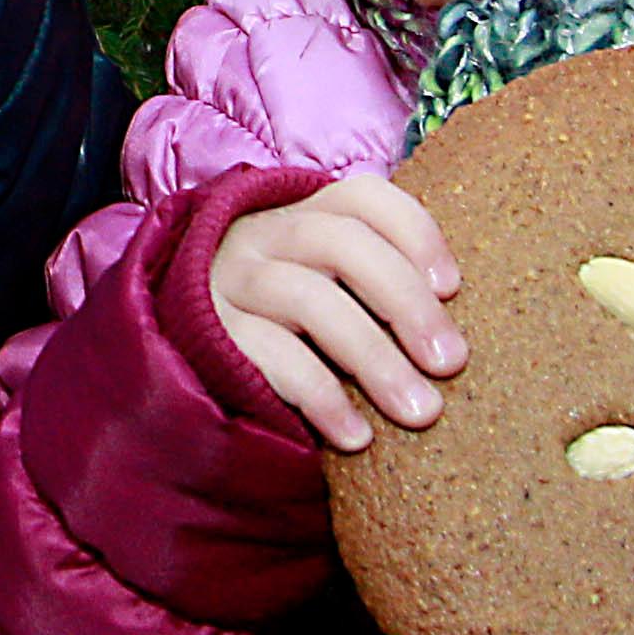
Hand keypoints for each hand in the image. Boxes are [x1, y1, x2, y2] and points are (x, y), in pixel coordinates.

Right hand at [206, 177, 468, 451]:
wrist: (180, 367)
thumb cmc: (280, 329)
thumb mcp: (321, 288)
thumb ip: (370, 285)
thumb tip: (453, 324)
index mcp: (298, 214)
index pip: (362, 198)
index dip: (415, 233)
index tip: (453, 288)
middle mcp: (259, 236)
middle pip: (340, 243)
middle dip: (405, 302)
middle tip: (450, 363)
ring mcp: (228, 282)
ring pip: (309, 299)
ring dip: (375, 358)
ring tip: (420, 411)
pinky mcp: (208, 335)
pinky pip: (272, 357)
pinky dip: (323, 396)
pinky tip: (357, 436)